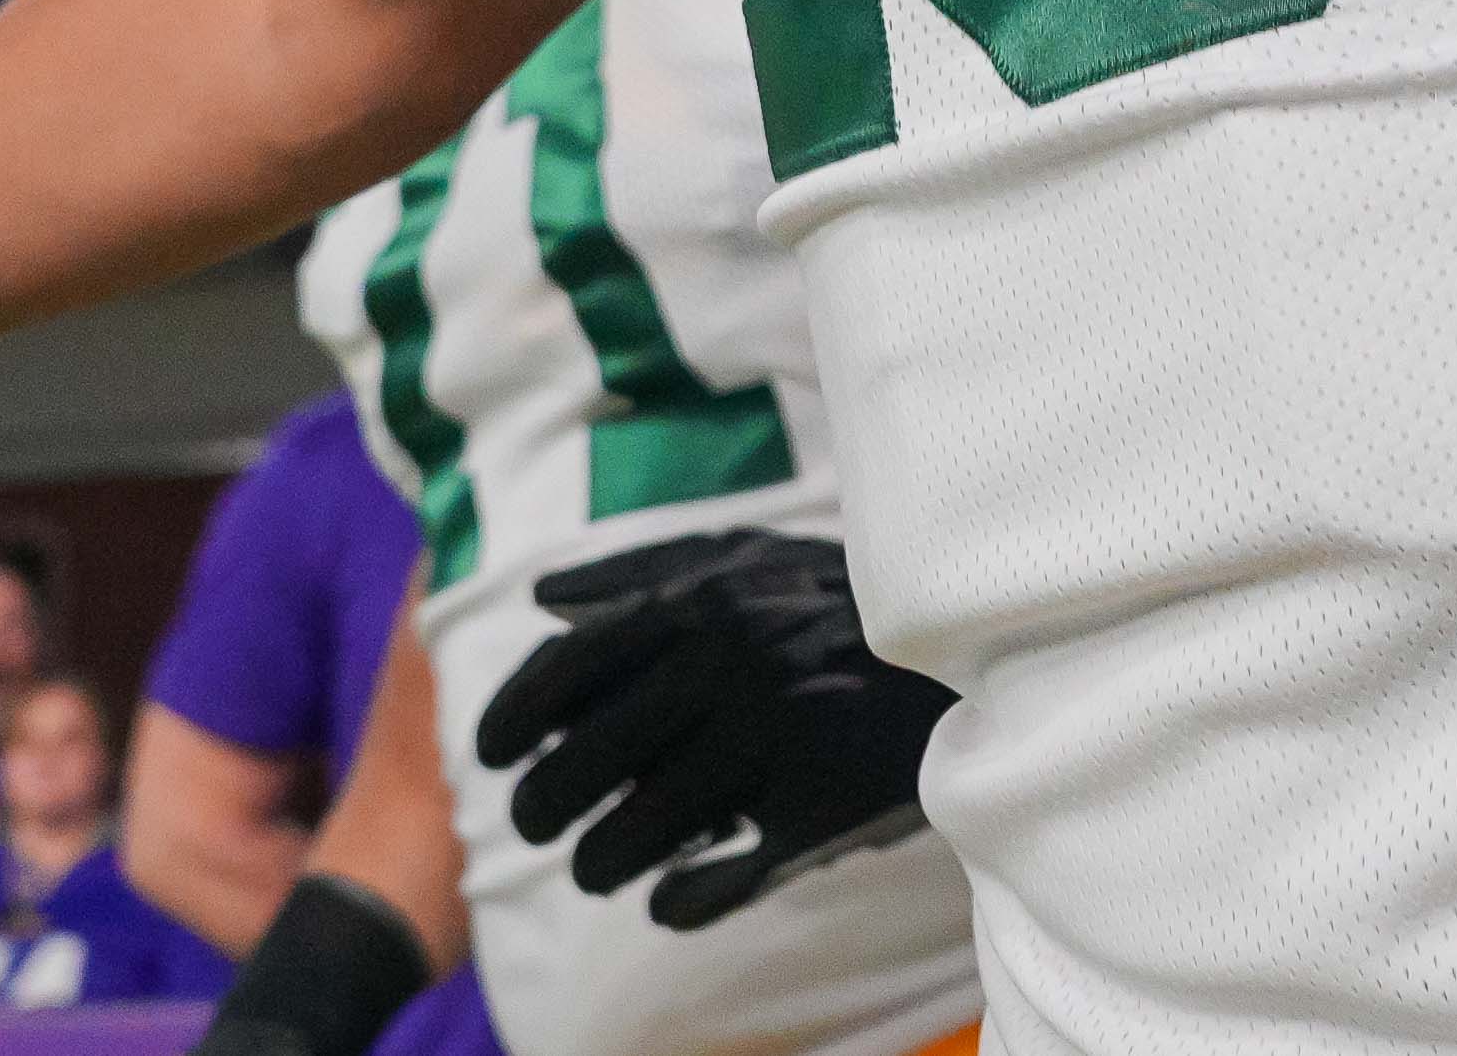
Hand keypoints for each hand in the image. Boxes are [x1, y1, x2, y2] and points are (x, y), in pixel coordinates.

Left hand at [478, 530, 948, 931]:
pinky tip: (662, 899)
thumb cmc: (836, 596)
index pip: (567, 670)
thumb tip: (540, 597)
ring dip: (599, 857)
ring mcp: (775, 740)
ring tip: (592, 865)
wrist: (969, 643)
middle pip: (590, 756)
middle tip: (530, 823)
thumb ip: (638, 571)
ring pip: (645, 826)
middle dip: (542, 802)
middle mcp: (727, 666)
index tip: (487, 754)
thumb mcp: (743, 556)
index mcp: (699, 601)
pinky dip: (681, 899)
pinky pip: (724, 874)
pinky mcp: (819, 808)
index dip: (510, 718)